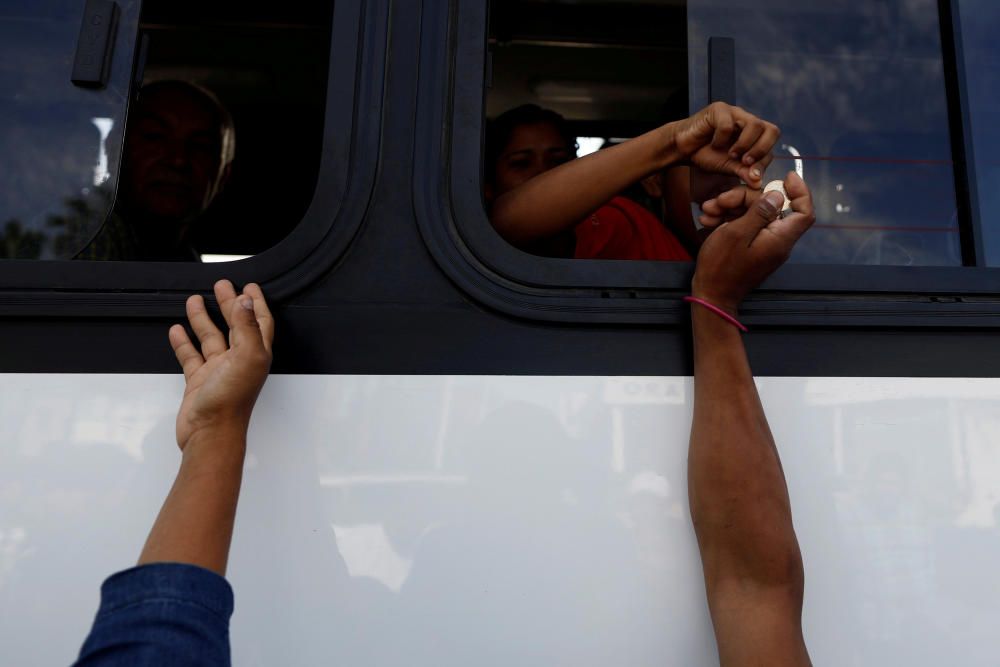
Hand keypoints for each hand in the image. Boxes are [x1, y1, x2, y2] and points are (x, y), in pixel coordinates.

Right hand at [169, 280, 273, 453]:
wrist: (210, 433)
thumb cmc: (231, 402)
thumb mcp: (246, 357)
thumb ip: (247, 327)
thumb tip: (247, 301)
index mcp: (256, 354)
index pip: (259, 322)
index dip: (256, 304)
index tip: (250, 286)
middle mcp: (239, 361)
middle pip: (235, 325)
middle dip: (229, 304)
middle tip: (221, 285)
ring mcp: (218, 371)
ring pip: (211, 338)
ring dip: (203, 319)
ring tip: (194, 300)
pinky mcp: (199, 381)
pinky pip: (191, 356)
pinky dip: (184, 343)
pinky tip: (177, 330)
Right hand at [672, 102, 779, 189]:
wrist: (683, 149)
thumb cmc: (707, 155)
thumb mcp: (729, 168)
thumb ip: (744, 173)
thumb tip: (758, 183)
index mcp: (755, 134)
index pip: (772, 145)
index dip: (764, 160)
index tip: (751, 174)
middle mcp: (748, 121)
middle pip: (772, 130)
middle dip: (761, 150)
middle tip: (745, 162)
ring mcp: (735, 113)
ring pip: (755, 124)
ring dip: (744, 144)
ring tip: (731, 154)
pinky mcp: (719, 109)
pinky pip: (728, 124)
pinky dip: (721, 139)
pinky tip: (713, 144)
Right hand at [691, 172, 813, 312]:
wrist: (711, 296)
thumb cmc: (721, 267)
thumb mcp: (737, 233)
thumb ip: (759, 212)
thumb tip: (777, 195)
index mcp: (780, 239)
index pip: (804, 211)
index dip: (800, 191)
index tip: (786, 177)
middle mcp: (776, 242)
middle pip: (770, 208)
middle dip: (744, 198)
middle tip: (720, 200)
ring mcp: (763, 245)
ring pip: (754, 214)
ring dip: (730, 208)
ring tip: (708, 211)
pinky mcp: (751, 248)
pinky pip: (746, 226)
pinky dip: (729, 220)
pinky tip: (710, 220)